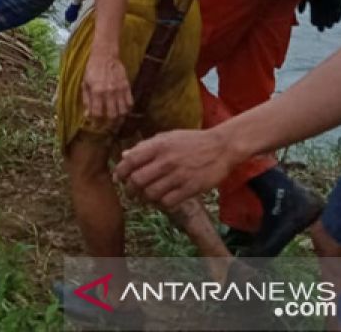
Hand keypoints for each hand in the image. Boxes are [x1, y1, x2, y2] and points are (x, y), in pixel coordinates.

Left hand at [82, 50, 132, 121]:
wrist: (105, 55)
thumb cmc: (92, 69)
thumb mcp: (85, 83)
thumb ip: (87, 100)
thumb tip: (87, 115)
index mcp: (97, 91)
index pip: (97, 113)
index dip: (96, 122)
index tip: (95, 125)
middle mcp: (109, 92)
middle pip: (112, 116)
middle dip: (109, 125)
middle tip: (106, 127)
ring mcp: (120, 90)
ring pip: (123, 112)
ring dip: (119, 120)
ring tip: (115, 122)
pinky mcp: (127, 87)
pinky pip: (130, 103)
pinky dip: (127, 110)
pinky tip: (123, 112)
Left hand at [114, 128, 236, 209]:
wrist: (222, 147)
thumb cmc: (192, 141)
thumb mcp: (167, 137)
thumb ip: (145, 146)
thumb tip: (124, 156)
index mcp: (158, 145)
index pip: (130, 161)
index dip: (120, 172)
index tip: (119, 179)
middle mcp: (166, 160)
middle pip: (137, 180)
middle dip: (130, 190)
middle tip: (130, 193)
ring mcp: (179, 175)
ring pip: (151, 194)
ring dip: (145, 199)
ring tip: (146, 199)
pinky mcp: (191, 188)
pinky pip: (168, 202)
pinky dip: (162, 204)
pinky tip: (162, 201)